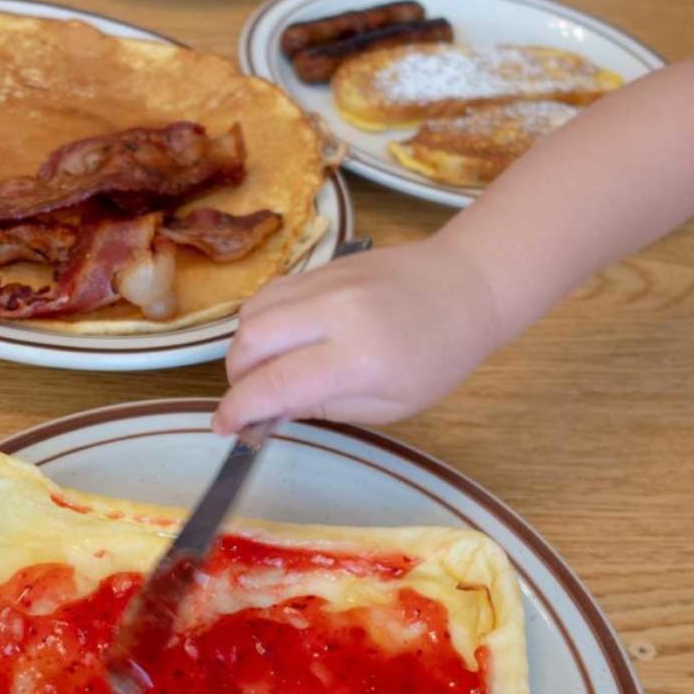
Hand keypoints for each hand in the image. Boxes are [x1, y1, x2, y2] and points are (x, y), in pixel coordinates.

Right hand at [213, 237, 497, 433]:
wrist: (468, 286)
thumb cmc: (438, 359)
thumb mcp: (390, 406)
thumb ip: (325, 408)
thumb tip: (271, 409)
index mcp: (359, 358)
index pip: (276, 384)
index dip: (240, 410)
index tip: (225, 428)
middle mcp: (335, 313)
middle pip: (251, 341)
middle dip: (237, 378)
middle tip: (252, 398)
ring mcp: (326, 282)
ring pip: (252, 312)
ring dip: (245, 347)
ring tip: (265, 369)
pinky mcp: (323, 265)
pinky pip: (270, 292)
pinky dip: (260, 320)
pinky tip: (279, 339)